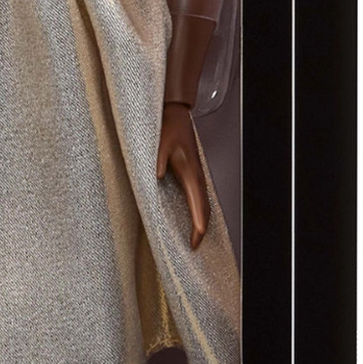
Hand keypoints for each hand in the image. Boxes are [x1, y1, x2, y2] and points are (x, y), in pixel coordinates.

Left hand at [157, 102, 209, 249]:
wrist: (176, 116)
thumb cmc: (169, 129)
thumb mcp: (159, 144)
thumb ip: (158, 161)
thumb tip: (157, 177)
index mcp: (190, 173)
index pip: (198, 204)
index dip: (198, 223)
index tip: (196, 239)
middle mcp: (197, 177)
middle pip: (205, 209)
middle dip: (202, 229)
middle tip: (195, 247)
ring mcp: (198, 176)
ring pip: (205, 204)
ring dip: (203, 221)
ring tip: (197, 238)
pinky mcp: (194, 174)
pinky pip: (200, 197)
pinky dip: (200, 211)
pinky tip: (194, 217)